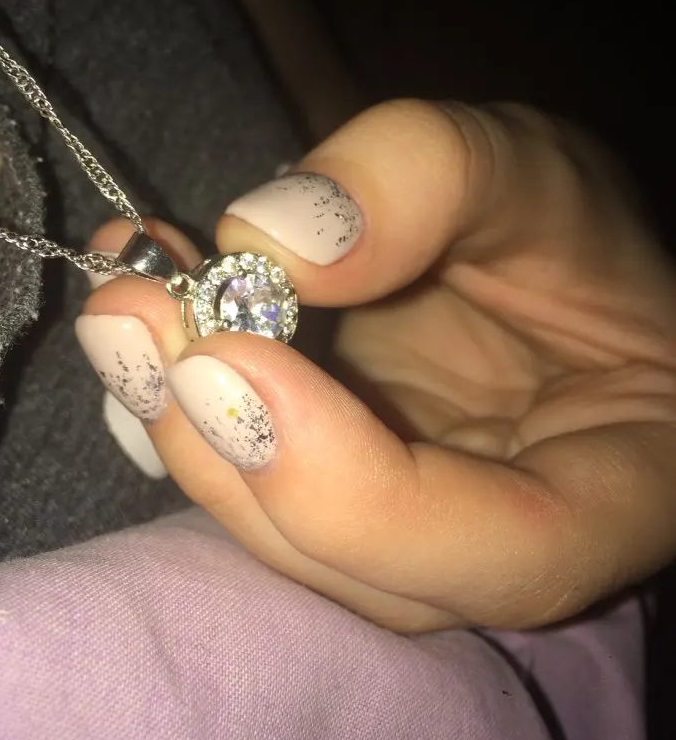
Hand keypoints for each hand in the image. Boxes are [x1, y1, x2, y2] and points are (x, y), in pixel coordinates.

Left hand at [78, 101, 675, 631]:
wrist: (546, 265)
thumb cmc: (578, 235)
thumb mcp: (530, 170)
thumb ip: (428, 179)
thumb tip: (266, 238)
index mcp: (614, 495)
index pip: (503, 552)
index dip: (354, 487)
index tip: (231, 356)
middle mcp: (499, 552)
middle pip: (359, 569)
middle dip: (231, 455)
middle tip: (132, 318)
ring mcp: (408, 540)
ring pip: (286, 540)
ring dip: (186, 432)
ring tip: (124, 309)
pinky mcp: (341, 504)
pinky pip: (255, 488)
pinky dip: (188, 413)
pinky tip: (143, 323)